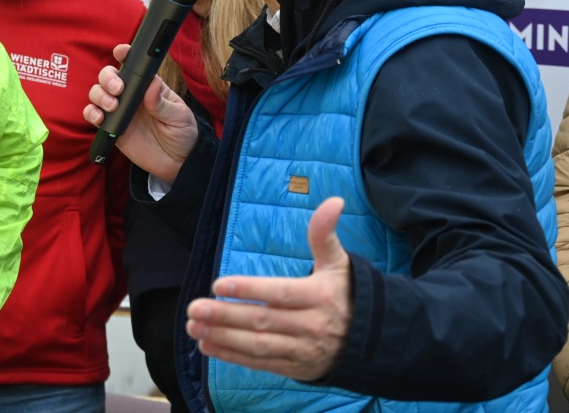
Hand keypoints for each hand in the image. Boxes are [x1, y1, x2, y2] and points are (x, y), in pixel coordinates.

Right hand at [84, 43, 200, 181]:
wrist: (177, 163)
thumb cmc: (182, 134)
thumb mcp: (180, 117)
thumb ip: (163, 103)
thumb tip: (151, 84)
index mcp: (148, 86)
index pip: (134, 65)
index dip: (124, 54)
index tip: (120, 52)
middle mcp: (130, 95)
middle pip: (109, 76)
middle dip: (108, 78)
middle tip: (118, 89)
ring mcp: (119, 110)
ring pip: (97, 93)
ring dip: (99, 95)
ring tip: (111, 106)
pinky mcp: (111, 127)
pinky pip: (93, 115)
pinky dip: (91, 113)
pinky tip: (100, 119)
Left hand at [184, 196, 351, 381]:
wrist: (374, 340)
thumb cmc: (346, 293)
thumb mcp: (339, 262)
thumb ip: (324, 234)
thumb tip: (333, 201)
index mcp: (319, 297)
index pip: (279, 293)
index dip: (249, 290)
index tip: (218, 285)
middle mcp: (311, 326)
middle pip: (263, 321)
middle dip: (225, 316)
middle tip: (193, 308)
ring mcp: (303, 350)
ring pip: (258, 346)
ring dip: (223, 337)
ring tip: (194, 327)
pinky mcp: (296, 367)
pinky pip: (261, 364)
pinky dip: (233, 357)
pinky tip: (208, 346)